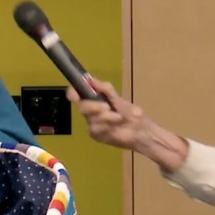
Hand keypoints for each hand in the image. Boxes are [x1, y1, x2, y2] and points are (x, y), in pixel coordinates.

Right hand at [67, 78, 188, 171]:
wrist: (141, 132)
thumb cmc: (132, 114)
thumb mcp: (120, 99)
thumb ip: (106, 90)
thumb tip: (90, 79)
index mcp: (95, 100)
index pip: (77, 94)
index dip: (73, 92)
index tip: (76, 93)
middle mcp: (91, 112)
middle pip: (82, 107)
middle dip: (94, 106)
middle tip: (107, 107)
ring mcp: (92, 124)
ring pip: (90, 119)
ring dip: (105, 117)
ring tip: (118, 118)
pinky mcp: (96, 135)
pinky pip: (95, 128)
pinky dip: (106, 126)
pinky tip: (115, 127)